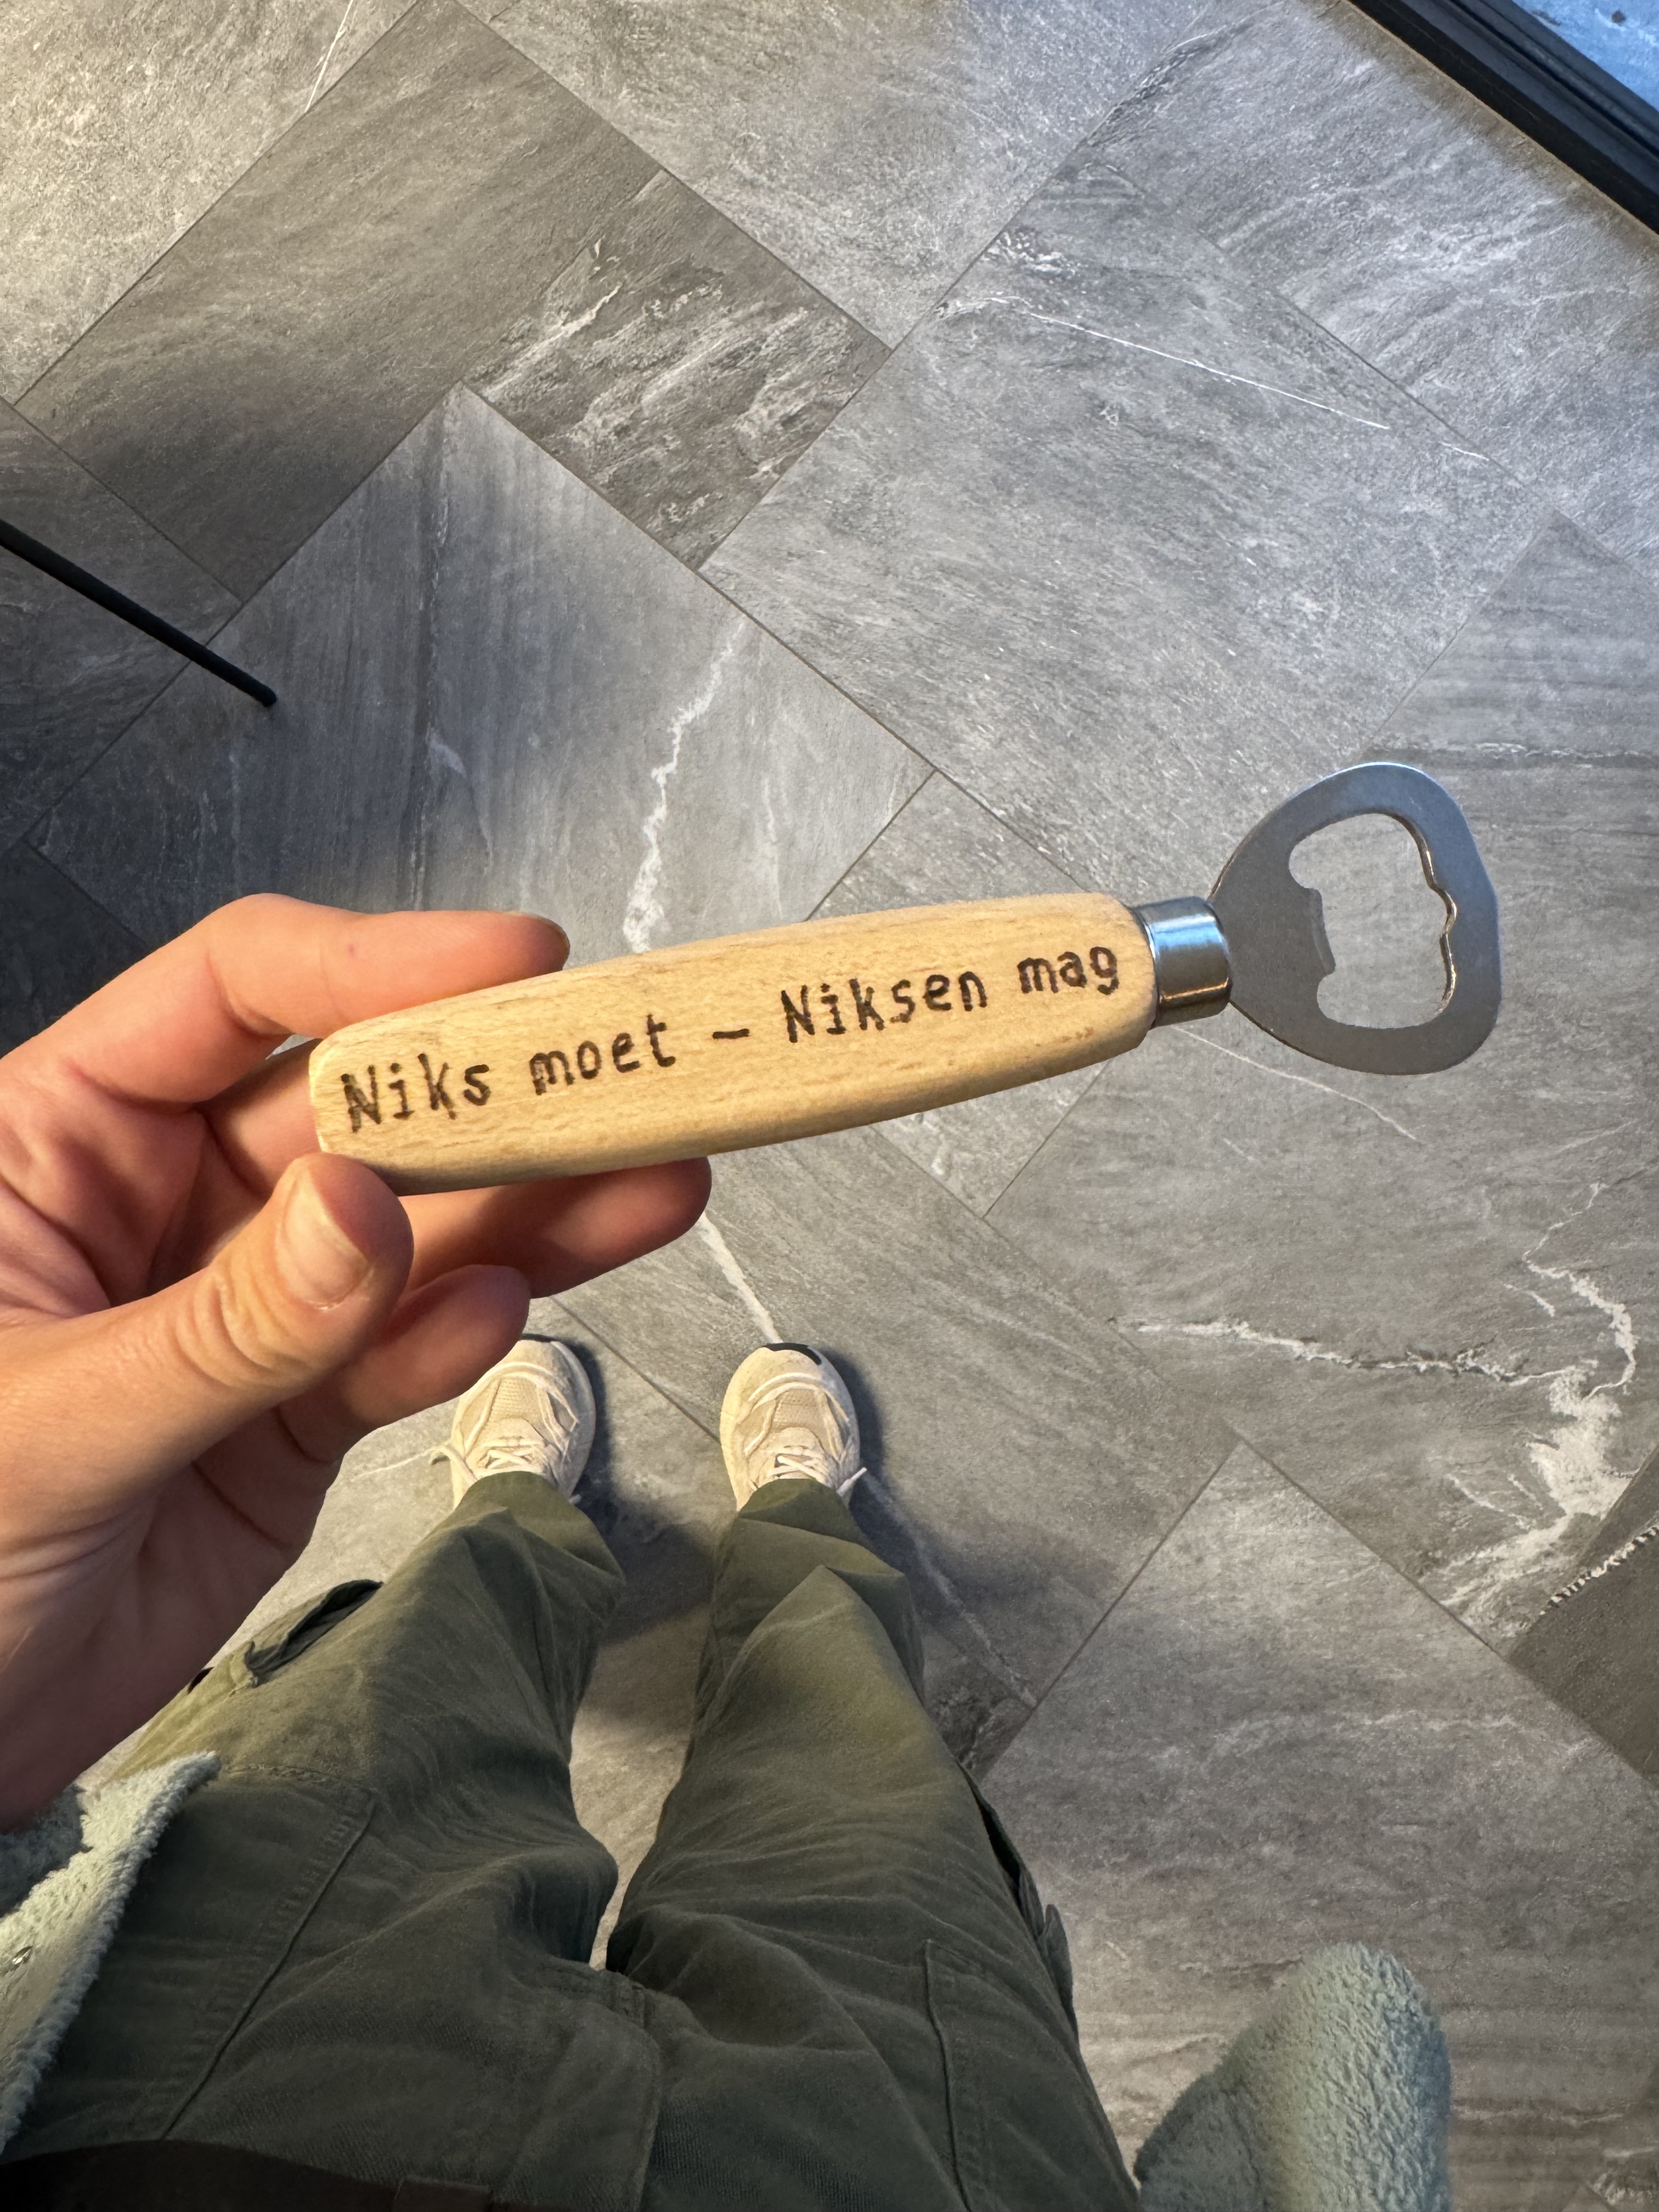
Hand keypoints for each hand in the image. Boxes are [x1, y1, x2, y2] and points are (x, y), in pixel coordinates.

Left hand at [0, 897, 708, 1824]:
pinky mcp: (299, 1419)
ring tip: (653, 1180)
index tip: (514, 964)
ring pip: (410, 1232)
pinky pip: (398, 1355)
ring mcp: (246, 1309)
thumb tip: (366, 1209)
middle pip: (359, 1107)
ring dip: (532, 1208)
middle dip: (494, 1091)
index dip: (378, 965)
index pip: (234, 996)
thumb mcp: (45, 1423)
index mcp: (61, 1140)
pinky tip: (508, 1314)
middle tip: (628, 1080)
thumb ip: (222, 1323)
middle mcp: (165, 1201)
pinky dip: (459, 1336)